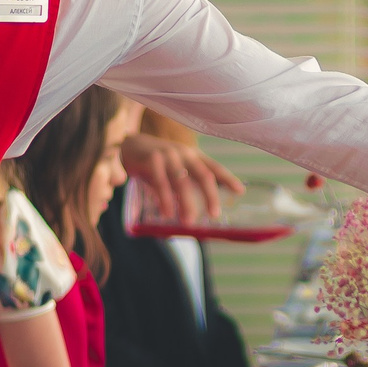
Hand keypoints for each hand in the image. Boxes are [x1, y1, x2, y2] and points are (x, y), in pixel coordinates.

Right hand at [124, 134, 242, 224]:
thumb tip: (192, 215)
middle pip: (203, 175)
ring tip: (189, 221)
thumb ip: (184, 185)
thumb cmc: (155, 162)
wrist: (127, 145)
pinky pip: (161, 181)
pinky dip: (164, 198)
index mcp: (193, 156)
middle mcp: (184, 153)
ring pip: (182, 181)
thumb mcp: (174, 169)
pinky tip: (167, 212)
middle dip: (211, 195)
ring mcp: (168, 155)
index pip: (214, 167)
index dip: (228, 179)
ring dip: (186, 202)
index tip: (240, 191)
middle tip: (215, 214)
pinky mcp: (151, 159)